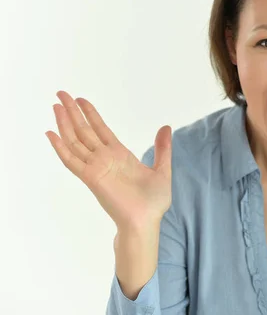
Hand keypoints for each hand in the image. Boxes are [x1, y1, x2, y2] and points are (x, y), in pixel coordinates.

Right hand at [45, 90, 172, 228]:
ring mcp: (96, 167)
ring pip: (75, 141)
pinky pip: (71, 160)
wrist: (146, 221)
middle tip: (61, 93)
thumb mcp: (162, 169)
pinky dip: (60, 147)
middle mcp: (105, 158)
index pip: (100, 129)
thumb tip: (166, 128)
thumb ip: (162, 149)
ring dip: (64, 123)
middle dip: (72, 112)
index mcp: (119, 155)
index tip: (80, 100)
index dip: (90, 114)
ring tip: (55, 105)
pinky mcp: (91, 178)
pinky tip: (52, 133)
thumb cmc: (153, 201)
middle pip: (84, 131)